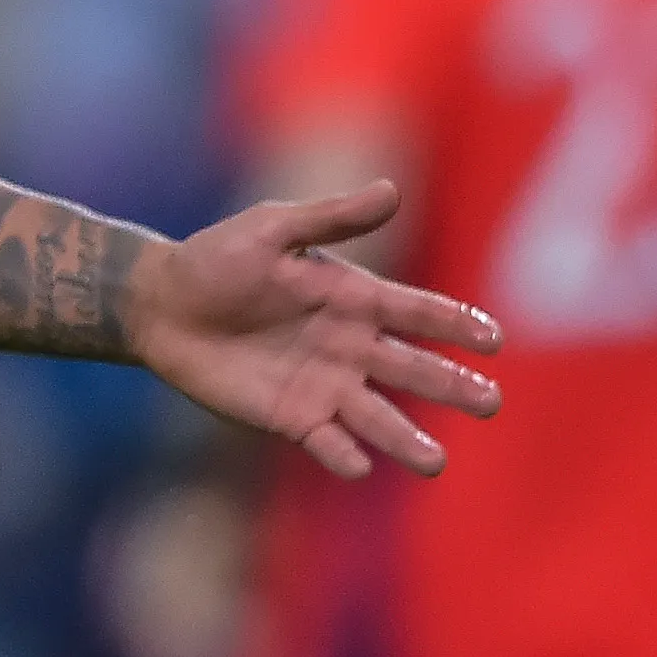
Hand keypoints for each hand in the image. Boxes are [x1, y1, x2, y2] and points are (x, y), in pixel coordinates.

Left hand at [125, 183, 501, 478]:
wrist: (163, 305)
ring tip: (436, 462)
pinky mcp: (290, 416)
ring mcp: (323, 384)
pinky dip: (342, 453)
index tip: (493, 339)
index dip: (455, 324)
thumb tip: (392, 190)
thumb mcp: (274, 228)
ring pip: (376, 415)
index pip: (417, 312)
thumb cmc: (218, 258)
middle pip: (412, 369)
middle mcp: (349, 345)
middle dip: (451, 386)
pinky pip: (324, 440)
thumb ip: (332, 217)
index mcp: (353, 297)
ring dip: (405, 438)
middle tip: (490, 403)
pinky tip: (360, 466)